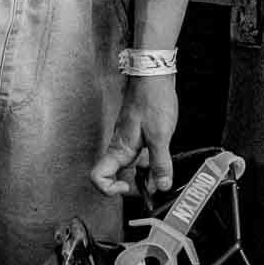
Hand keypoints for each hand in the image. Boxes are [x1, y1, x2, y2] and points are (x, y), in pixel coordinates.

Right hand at [90, 75, 178, 197]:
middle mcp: (120, 147)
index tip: (129, 187)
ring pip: (132, 166)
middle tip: (155, 184)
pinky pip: (140, 155)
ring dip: (147, 173)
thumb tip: (161, 186)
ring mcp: (128, 140)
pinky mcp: (138, 134)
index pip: (99, 176)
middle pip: (118, 176)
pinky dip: (151, 161)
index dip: (109, 189)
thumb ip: (160, 162)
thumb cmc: (153, 100)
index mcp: (120, 148)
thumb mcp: (160, 135)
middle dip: (136, 185)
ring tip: (163, 171)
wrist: (155, 75)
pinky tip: (164, 156)